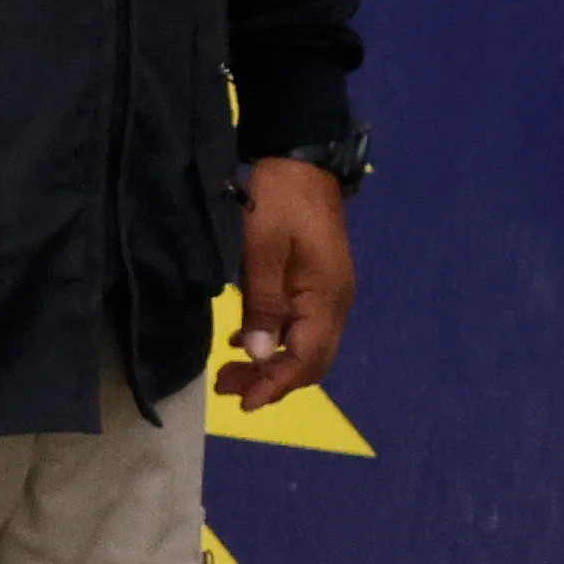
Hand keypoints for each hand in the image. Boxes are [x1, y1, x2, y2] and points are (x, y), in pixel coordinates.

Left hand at [225, 157, 353, 409]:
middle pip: (310, 360)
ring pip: (305, 345)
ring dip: (271, 363)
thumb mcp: (262, 250)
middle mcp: (336, 303)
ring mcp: (330, 293)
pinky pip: (301, 326)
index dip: (275, 385)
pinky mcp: (318, 283)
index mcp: (326, 298)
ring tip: (229, 372)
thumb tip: (258, 355)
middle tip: (228, 388)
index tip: (244, 403)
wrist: (302, 160)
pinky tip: (243, 341)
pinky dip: (274, 341)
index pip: (306, 359)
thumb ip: (263, 304)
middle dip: (271, 381)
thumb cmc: (279, 201)